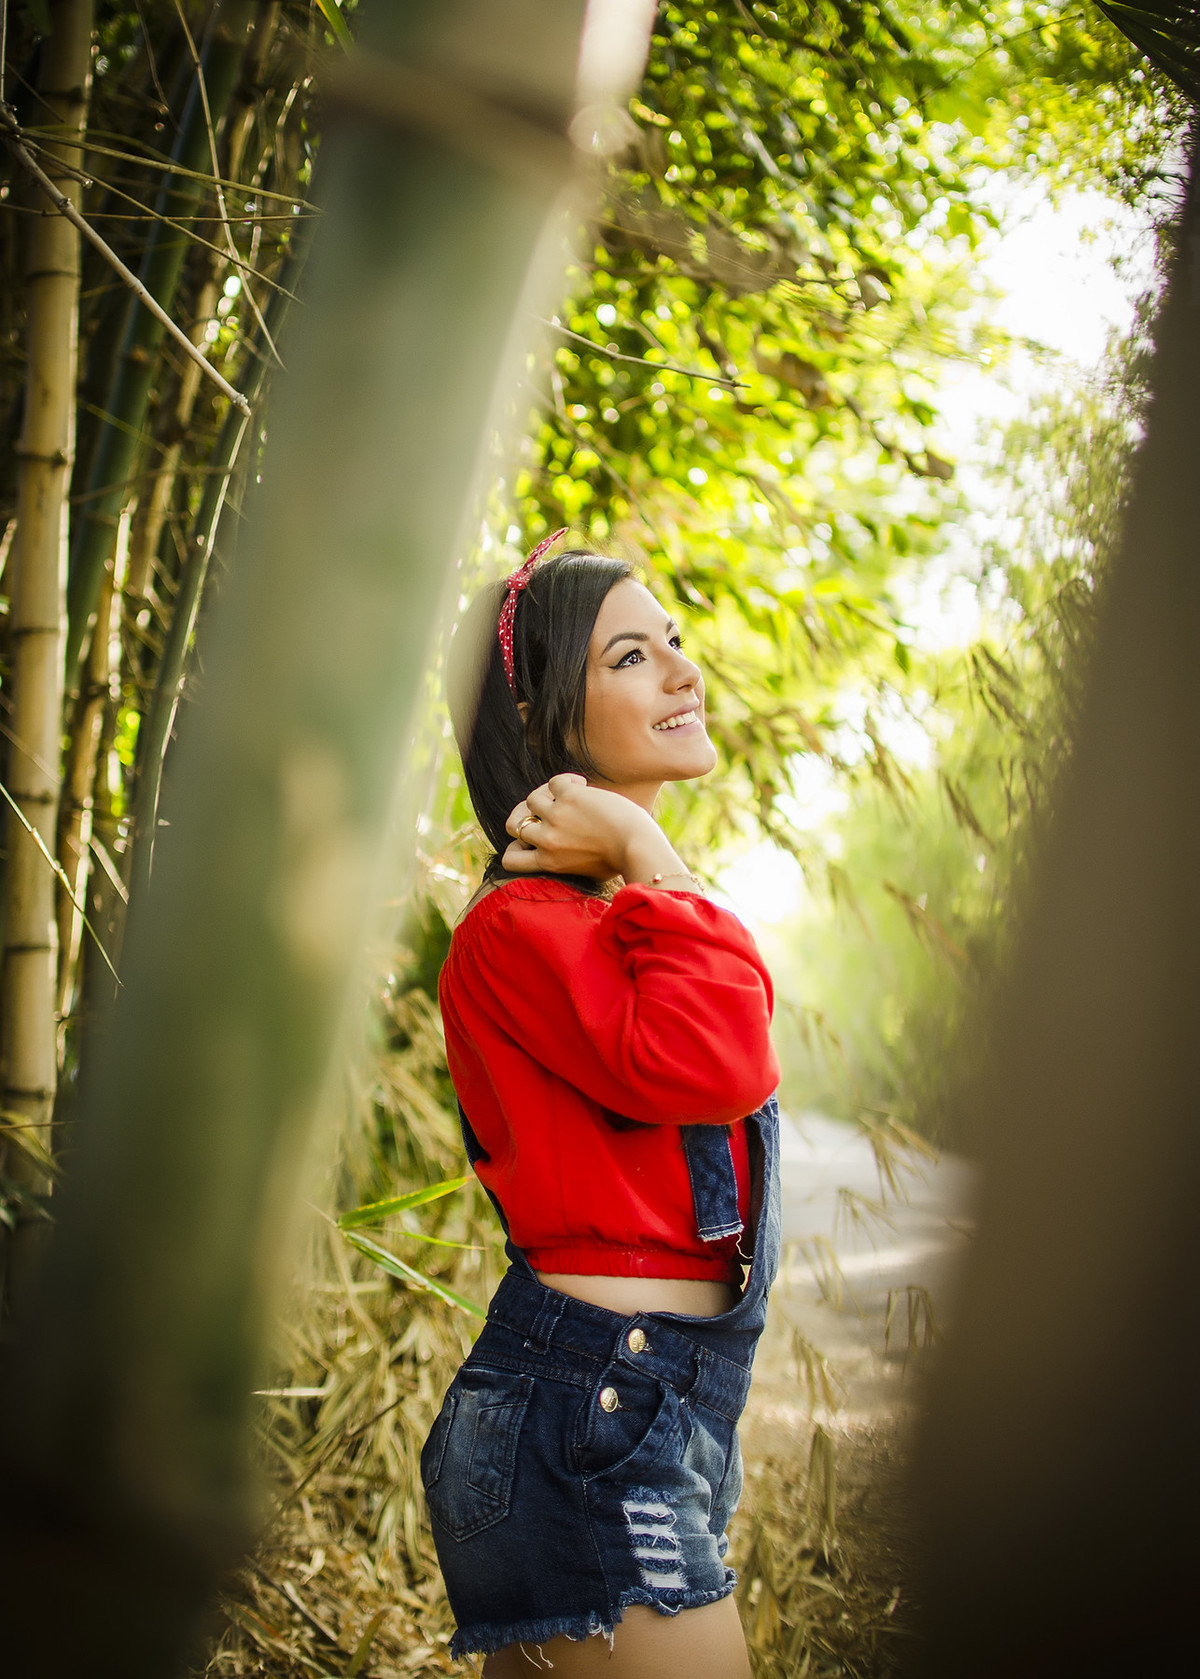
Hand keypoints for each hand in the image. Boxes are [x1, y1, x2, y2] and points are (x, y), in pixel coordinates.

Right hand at [503, 774, 673, 880]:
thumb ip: (567, 863)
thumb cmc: (621, 860)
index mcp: (548, 863)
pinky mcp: (568, 797)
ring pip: (532, 800)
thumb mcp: (587, 871)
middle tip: (553, 812)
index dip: (516, 847)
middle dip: (530, 817)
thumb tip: (560, 852)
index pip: (510, 859)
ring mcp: (555, 817)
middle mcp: (546, 841)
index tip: (534, 840)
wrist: (637, 846)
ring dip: (549, 796)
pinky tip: (585, 787)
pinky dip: (568, 782)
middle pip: (513, 824)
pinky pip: (554, 782)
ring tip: (573, 798)